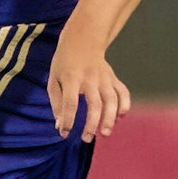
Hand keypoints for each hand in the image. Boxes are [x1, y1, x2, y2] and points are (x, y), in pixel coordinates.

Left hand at [47, 21, 130, 142]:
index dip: (67, 120)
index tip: (63, 133)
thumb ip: (56, 103)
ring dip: (110, 118)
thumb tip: (60, 127)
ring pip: (111, 100)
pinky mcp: (113, 77)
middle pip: (94, 104)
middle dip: (91, 124)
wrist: (82, 39)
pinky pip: (123, 93)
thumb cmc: (64, 63)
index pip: (70, 102)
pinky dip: (124, 106)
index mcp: (71, 78)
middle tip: (86, 139)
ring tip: (105, 133)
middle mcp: (90, 78)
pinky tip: (119, 118)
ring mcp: (104, 77)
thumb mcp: (53, 80)